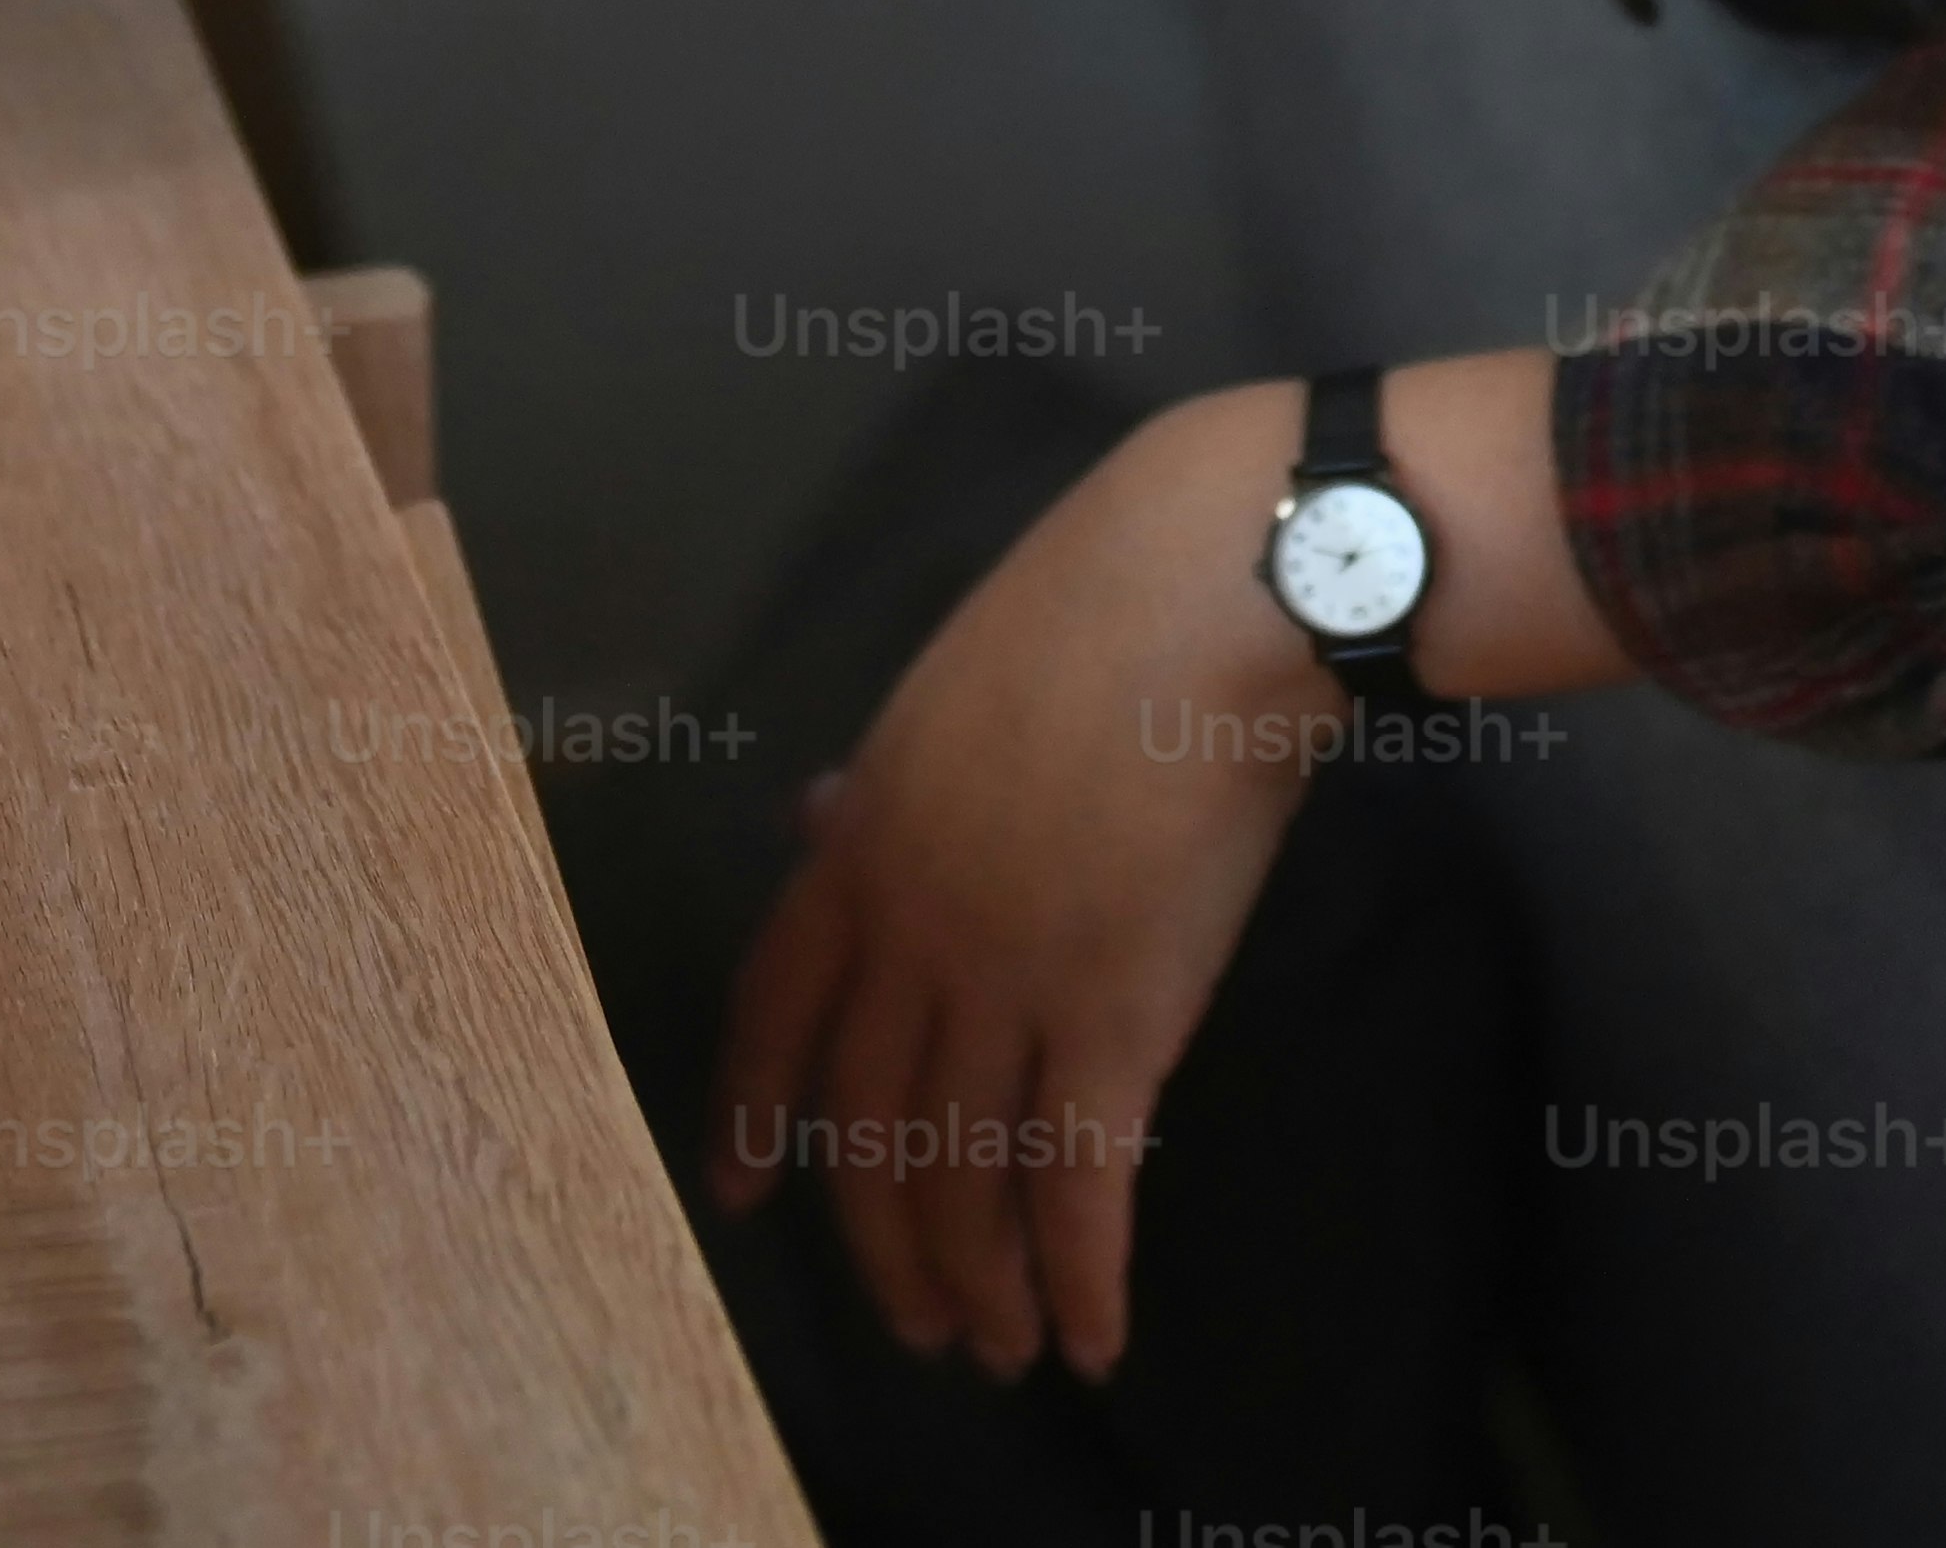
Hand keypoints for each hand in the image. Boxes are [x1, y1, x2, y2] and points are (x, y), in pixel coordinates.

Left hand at [702, 384, 1343, 1383]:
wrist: (1202, 595)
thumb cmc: (1092, 612)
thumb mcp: (940, 690)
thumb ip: (882, 786)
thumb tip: (820, 821)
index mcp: (861, 842)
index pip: (775, 1008)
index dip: (752, 1110)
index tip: (743, 1190)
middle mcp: (912, 930)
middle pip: (870, 1123)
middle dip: (885, 1242)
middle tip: (920, 1322)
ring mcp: (1006, 979)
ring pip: (964, 1171)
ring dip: (980, 1280)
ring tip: (1002, 1350)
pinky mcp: (1115, 1016)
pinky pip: (1080, 1180)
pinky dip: (1081, 1274)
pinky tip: (1091, 1338)